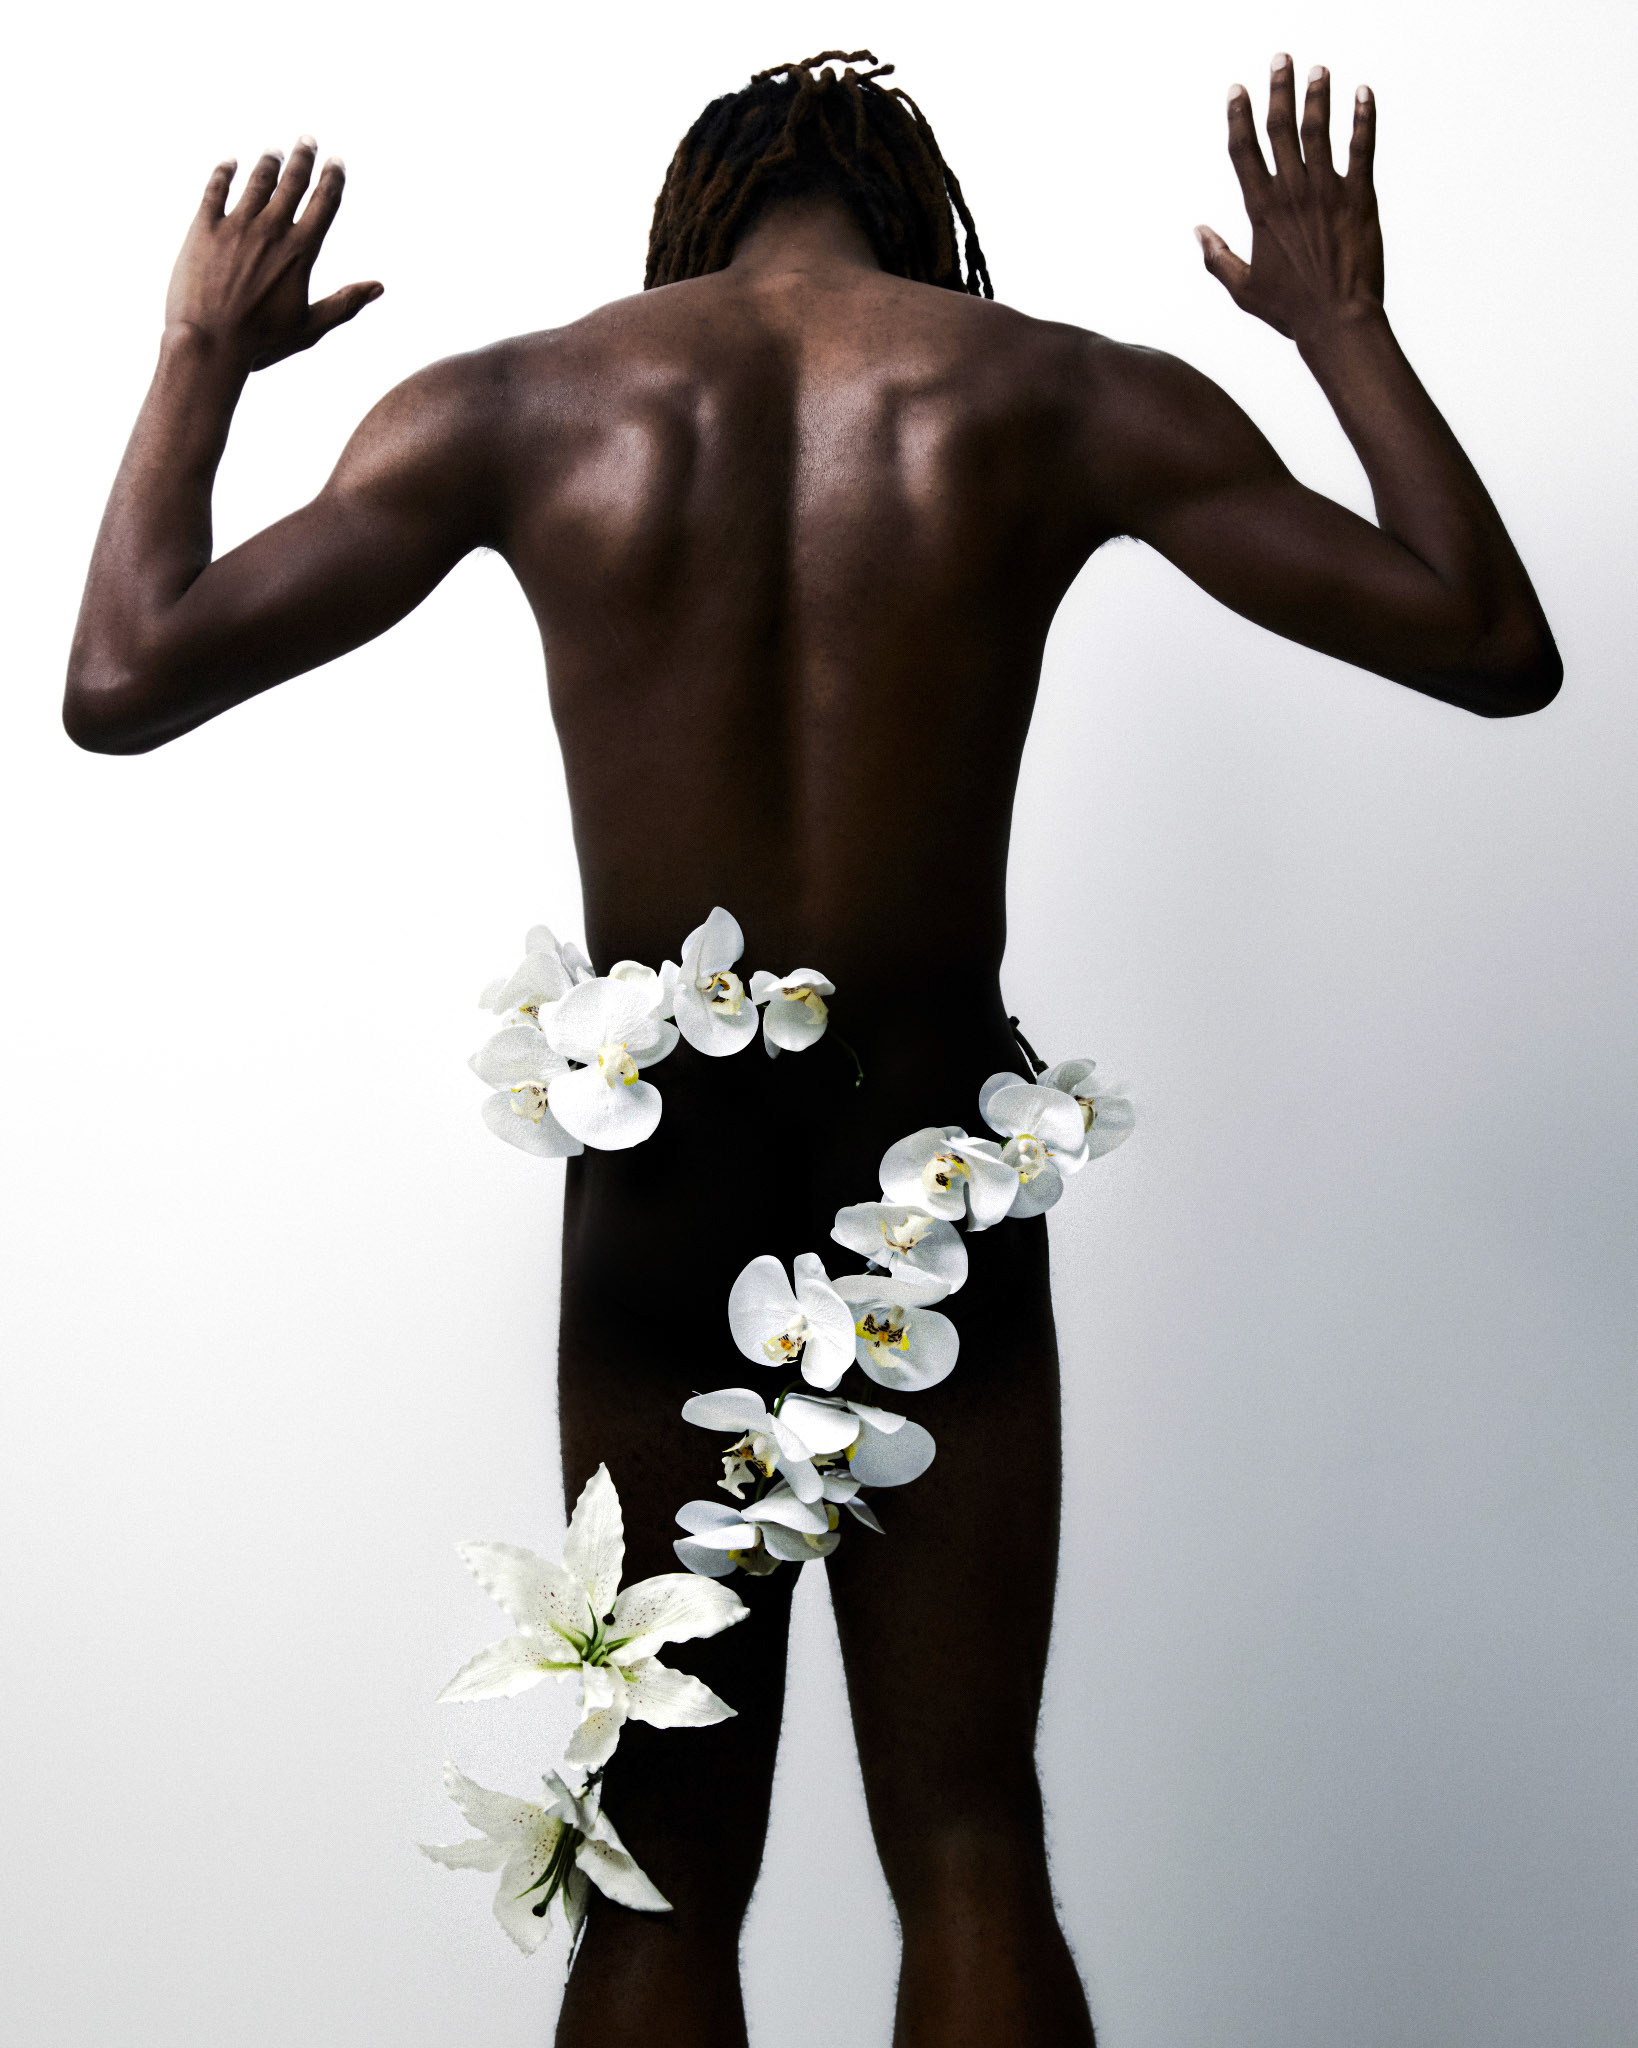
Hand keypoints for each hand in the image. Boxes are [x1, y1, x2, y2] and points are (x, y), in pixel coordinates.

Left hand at [164, 138, 381, 370]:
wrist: (208, 343)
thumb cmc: (260, 343)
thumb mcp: (310, 327)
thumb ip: (345, 303)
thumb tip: (378, 287)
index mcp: (300, 252)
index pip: (323, 203)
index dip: (332, 178)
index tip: (336, 161)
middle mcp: (271, 230)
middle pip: (291, 182)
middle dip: (302, 157)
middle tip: (307, 140)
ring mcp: (235, 226)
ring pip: (256, 181)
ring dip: (268, 163)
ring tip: (273, 152)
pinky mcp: (203, 228)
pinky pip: (215, 189)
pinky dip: (224, 172)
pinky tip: (230, 163)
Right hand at [1195, 56, 1383, 342]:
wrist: (1337, 321)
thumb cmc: (1290, 310)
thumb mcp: (1244, 289)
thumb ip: (1217, 258)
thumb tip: (1198, 232)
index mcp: (1261, 211)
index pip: (1244, 152)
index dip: (1239, 117)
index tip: (1237, 89)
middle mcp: (1292, 193)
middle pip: (1281, 129)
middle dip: (1279, 90)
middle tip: (1281, 59)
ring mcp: (1327, 191)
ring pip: (1319, 131)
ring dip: (1319, 96)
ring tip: (1318, 70)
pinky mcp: (1360, 197)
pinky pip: (1362, 147)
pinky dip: (1363, 118)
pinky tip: (1363, 93)